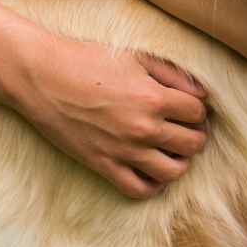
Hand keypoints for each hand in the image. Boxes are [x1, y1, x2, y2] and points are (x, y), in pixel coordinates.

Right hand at [5, 32, 208, 198]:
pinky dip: (153, 185)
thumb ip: (173, 74)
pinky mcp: (103, 165)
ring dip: (179, 161)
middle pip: (192, 144)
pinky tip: (152, 171)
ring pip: (173, 172)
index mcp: (153, 97)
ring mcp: (123, 150)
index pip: (198, 112)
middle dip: (194, 135)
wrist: (42, 77)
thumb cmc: (88, 60)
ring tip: (171, 149)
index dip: (197, 109)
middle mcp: (143, 128)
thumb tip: (203, 93)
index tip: (188, 107)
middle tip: (184, 128)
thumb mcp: (135, 57)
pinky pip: (139, 189)